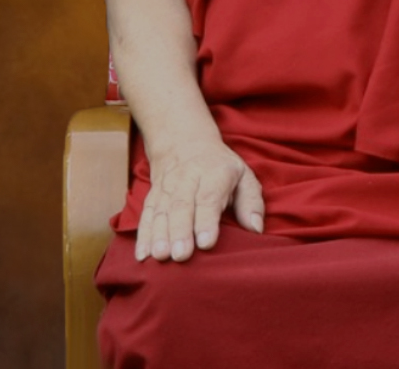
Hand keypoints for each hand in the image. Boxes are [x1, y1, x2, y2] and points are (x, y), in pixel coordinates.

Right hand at [135, 139, 265, 262]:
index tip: (207, 242)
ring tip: (160, 257)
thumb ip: (251, 202)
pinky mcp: (152, 196)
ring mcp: (166, 187)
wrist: (184, 141)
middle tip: (181, 255)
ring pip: (161, 211)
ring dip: (159, 235)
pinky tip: (142, 255)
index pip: (209, 197)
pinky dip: (142, 235)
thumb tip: (256, 229)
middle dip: (180, 231)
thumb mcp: (243, 175)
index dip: (207, 220)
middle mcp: (187, 179)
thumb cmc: (220, 167)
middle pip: (182, 205)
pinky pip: (146, 215)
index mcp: (214, 174)